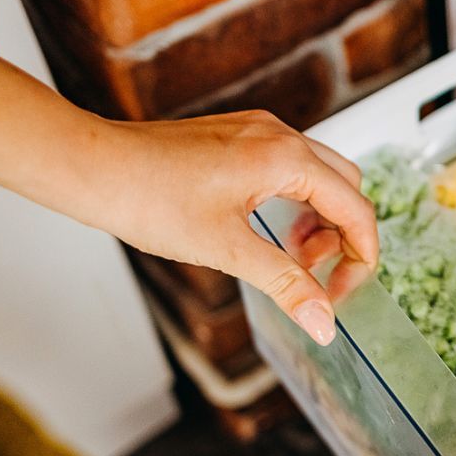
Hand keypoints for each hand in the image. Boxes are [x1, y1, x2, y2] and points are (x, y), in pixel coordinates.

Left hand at [82, 111, 376, 343]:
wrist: (95, 168)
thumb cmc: (150, 199)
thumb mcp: (228, 250)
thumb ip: (286, 284)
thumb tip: (324, 323)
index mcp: (286, 158)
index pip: (356, 208)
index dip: (360, 257)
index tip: (341, 294)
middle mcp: (278, 135)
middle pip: (345, 186)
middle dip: (341, 236)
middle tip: (313, 276)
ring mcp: (256, 131)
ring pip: (318, 175)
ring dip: (317, 220)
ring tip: (286, 257)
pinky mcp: (236, 136)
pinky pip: (287, 166)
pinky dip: (292, 201)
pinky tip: (264, 230)